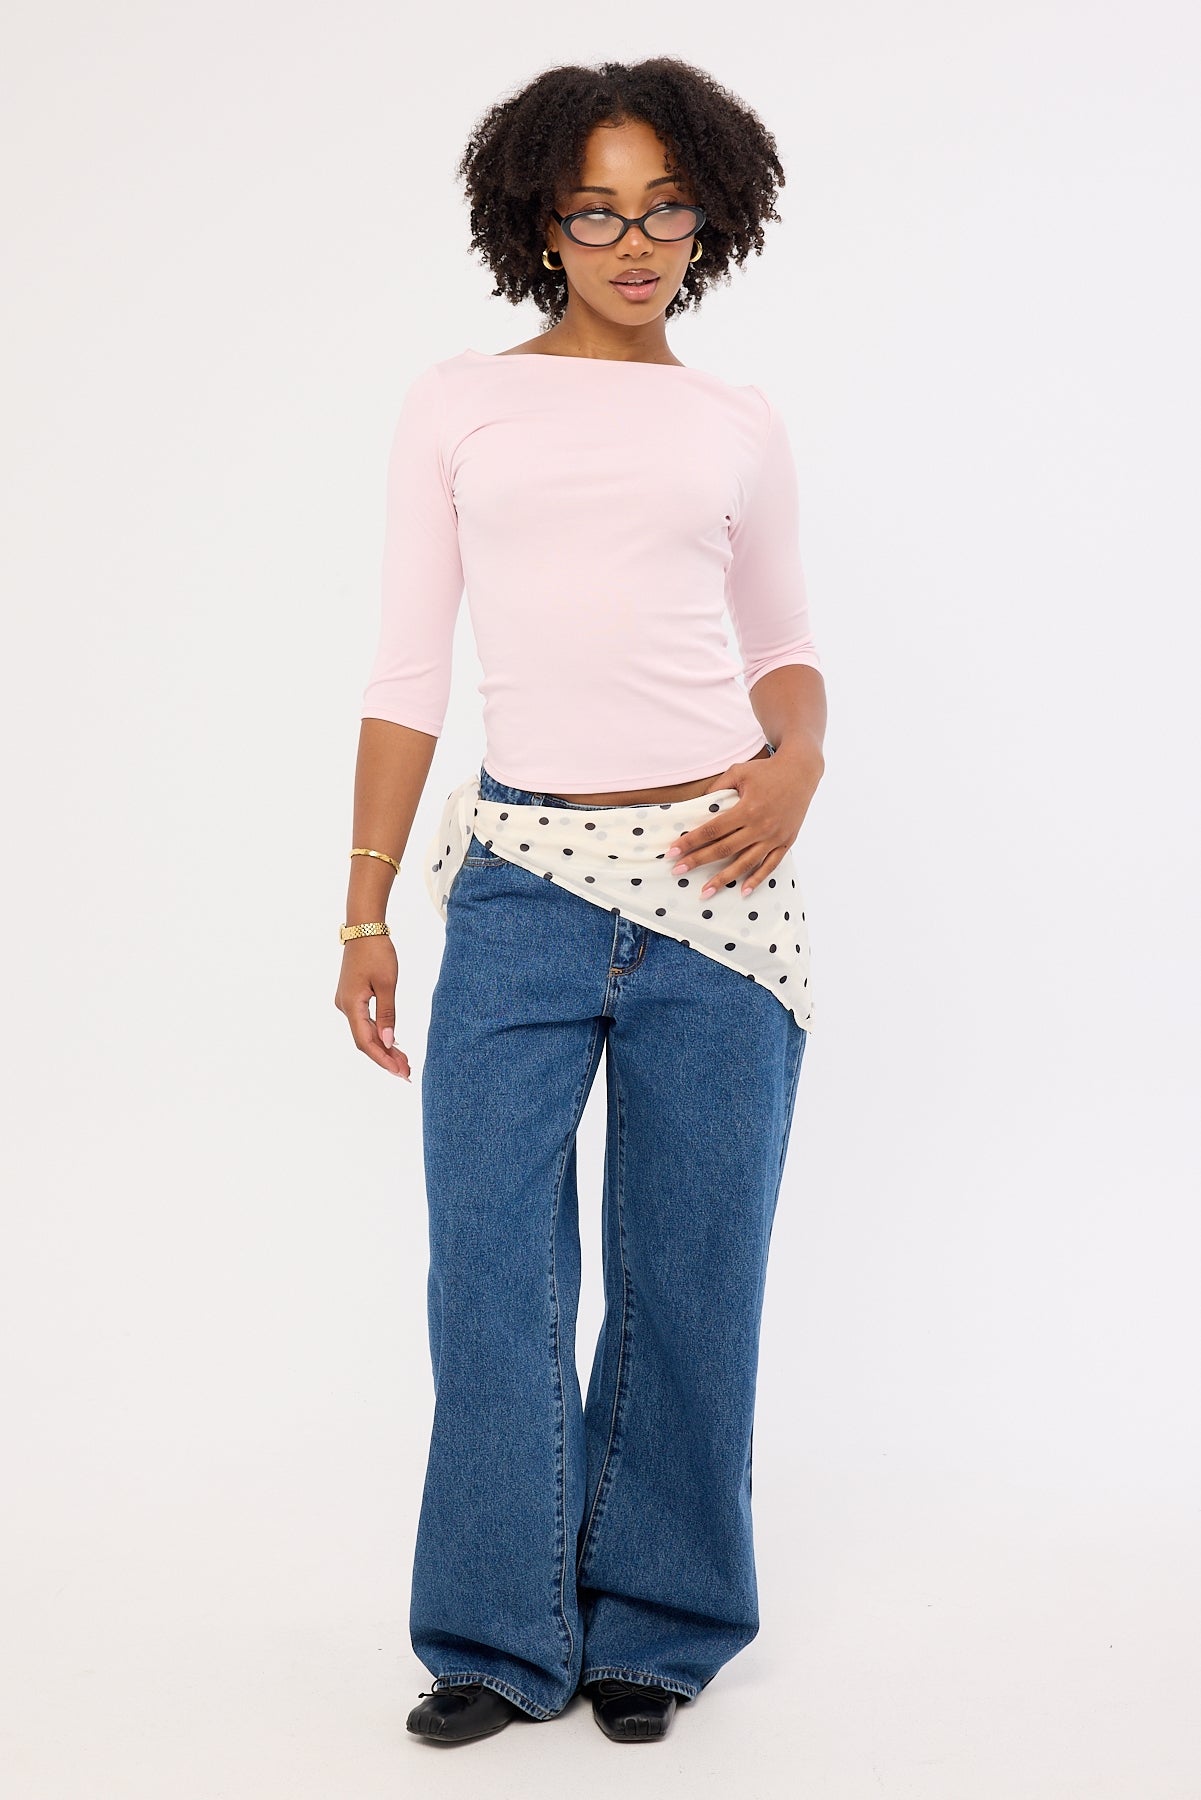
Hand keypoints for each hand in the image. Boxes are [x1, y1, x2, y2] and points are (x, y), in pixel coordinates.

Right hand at [335, 938, 411, 1078]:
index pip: (366, 1042)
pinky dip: (379, 1033)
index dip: (383, 1060)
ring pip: (365, 1032)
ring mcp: (347, 1002)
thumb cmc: (377, 952)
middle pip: (365, 1040)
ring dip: (383, 1047)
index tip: (400, 1073)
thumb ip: (387, 1015)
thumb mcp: (386, 984)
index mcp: (351, 1005)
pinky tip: (392, 1043)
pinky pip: (365, 1022)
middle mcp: (344, 1007)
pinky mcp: (352, 997)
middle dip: (385, 1057)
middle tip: (407, 1073)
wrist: (364, 928)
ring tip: (404, 1062)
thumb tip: (388, 1042)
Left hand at [665, 739, 823, 898]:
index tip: (672, 852)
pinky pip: (771, 865)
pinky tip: (742, 891)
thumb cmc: (766, 770)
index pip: (712, 830)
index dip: (691, 842)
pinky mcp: (786, 842)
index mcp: (747, 808)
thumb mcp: (738, 772)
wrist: (801, 771)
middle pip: (724, 849)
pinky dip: (757, 879)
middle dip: (698, 861)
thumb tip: (695, 805)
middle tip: (677, 872)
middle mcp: (761, 826)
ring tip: (705, 892)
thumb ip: (717, 789)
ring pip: (745, 863)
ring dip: (723, 879)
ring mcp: (774, 837)